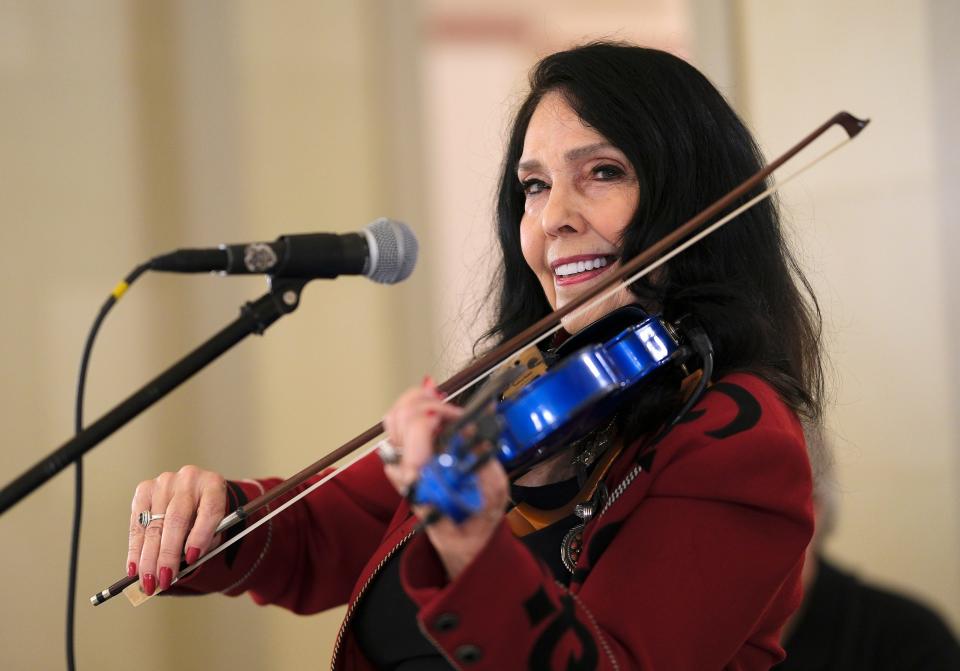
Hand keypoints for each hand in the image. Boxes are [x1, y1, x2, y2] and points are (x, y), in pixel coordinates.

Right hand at [127, 466, 226, 594]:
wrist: (195, 491)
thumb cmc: (205, 513)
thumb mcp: (216, 525)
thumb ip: (206, 542)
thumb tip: (182, 565)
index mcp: (213, 485)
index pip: (209, 510)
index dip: (201, 536)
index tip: (191, 559)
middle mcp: (189, 479)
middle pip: (177, 519)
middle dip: (168, 555)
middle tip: (164, 579)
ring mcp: (165, 483)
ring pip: (154, 525)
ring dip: (148, 558)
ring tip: (148, 581)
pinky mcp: (144, 490)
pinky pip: (137, 523)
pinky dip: (135, 549)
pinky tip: (135, 567)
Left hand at [381, 377, 509, 578]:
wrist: (461, 540)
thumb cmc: (476, 519)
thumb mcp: (493, 493)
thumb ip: (484, 461)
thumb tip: (475, 429)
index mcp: (424, 479)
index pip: (417, 429)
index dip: (438, 412)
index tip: (459, 415)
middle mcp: (404, 471)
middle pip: (401, 417)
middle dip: (429, 402)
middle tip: (452, 409)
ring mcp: (399, 465)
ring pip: (394, 418)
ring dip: (417, 402)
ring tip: (440, 399)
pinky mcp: (401, 462)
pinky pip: (397, 427)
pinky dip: (413, 410)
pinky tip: (433, 409)